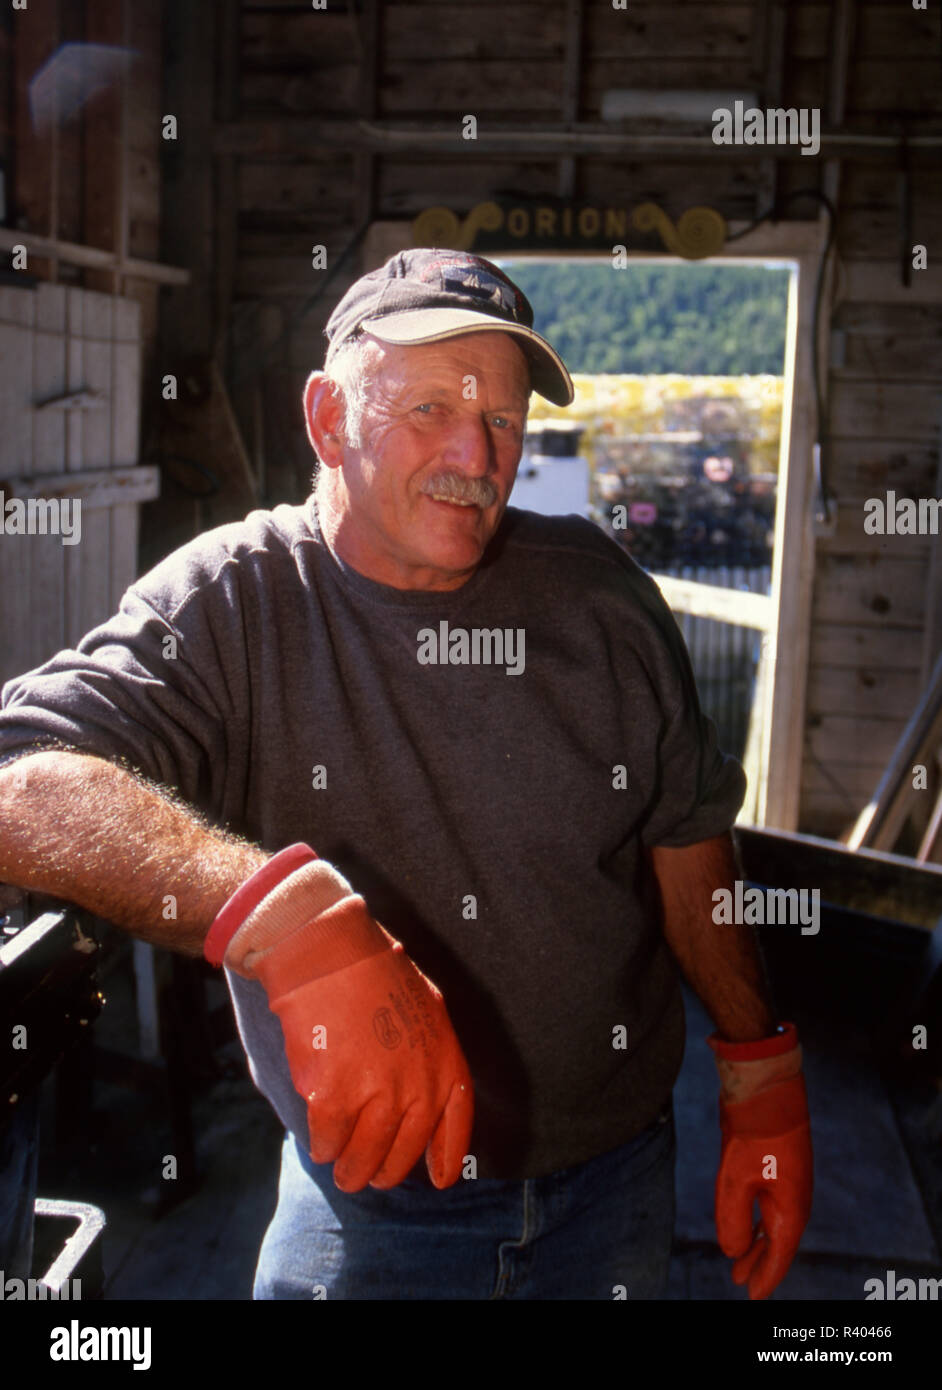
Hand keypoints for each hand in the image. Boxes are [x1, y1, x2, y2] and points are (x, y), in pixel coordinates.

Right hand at [212, 850, 473, 1192]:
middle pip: (404, 1152)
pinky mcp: (335, 1097)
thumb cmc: (370, 971)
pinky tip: (319, 1140)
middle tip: (369, 1175)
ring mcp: (378, 1093)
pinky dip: (322, 1145)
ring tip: (342, 1170)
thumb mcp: (423, 1006)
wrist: (326, 951)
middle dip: (385, 1171)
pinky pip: (328, 1141)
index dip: (446, 1157)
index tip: (438, 1179)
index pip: (455, 1125)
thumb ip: (427, 1054)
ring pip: (365, 1158)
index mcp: (444, 1059)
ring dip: (352, 1171)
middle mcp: (418, 1083)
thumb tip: (424, 1097)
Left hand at [709, 1025, 812, 1299]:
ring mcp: (789, 1179)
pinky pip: (770, 1203)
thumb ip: (732, 1220)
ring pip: (773, 1222)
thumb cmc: (753, 1131)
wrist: (765, 1084)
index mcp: (791, 1207)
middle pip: (778, 1241)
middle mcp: (796, 1197)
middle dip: (759, 1263)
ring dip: (756, 1242)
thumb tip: (731, 1252)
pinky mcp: (778, 1164)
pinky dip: (757, 1219)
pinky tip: (745, 1223)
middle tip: (740, 1284)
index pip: (778, 1253)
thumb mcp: (735, 1179)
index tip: (752, 1297)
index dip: (765, 1276)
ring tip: (739, 1262)